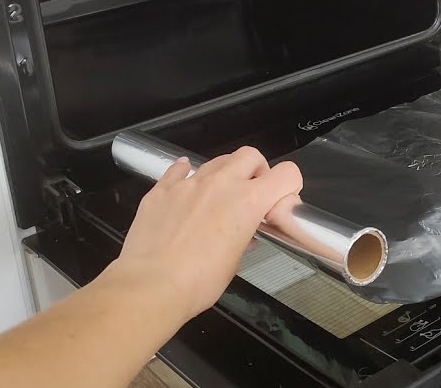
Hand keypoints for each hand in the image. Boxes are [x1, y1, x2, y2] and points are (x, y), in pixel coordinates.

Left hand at [104, 146, 302, 321]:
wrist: (151, 286)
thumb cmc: (195, 282)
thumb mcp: (234, 262)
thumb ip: (244, 237)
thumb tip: (244, 234)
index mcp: (247, 202)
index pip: (286, 174)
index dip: (289, 185)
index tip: (282, 197)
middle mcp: (220, 184)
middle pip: (250, 155)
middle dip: (257, 170)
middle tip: (252, 192)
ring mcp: (188, 183)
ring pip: (217, 161)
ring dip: (225, 174)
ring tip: (219, 197)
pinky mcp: (162, 189)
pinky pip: (179, 170)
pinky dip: (187, 174)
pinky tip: (187, 185)